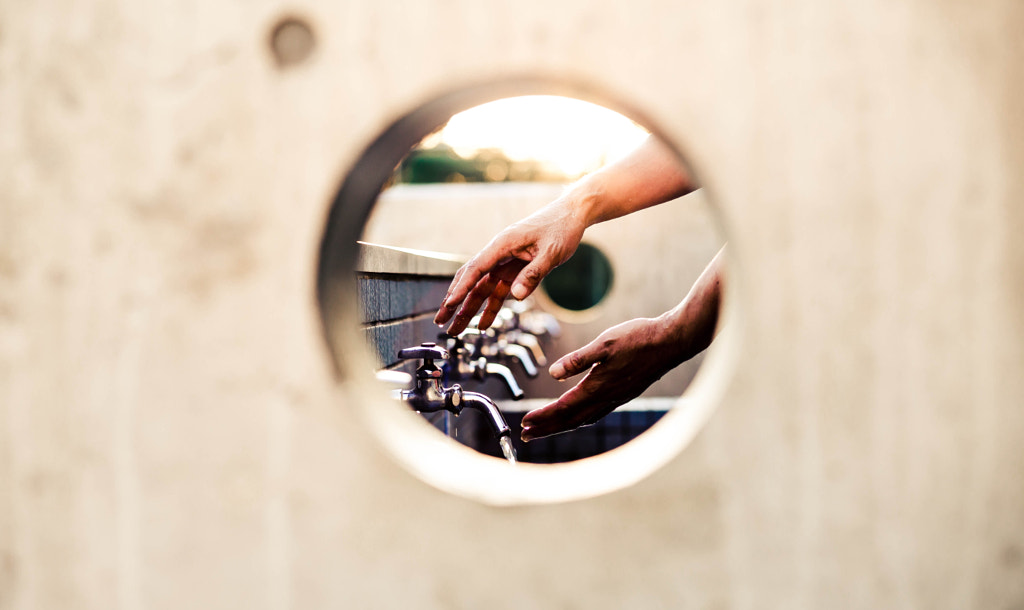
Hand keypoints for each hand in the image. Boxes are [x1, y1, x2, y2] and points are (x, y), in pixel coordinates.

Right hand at [434, 197, 587, 334]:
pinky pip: (497, 291)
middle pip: (471, 280)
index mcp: (503, 244)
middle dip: (454, 302)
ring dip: (468, 309)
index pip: (476, 269)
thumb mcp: (552, 252)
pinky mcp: (513, 270)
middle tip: (440, 321)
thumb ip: (533, 274)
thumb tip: (515, 295)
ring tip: (455, 329)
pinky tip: (483, 324)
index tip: (449, 304)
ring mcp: (504, 263)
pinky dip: (490, 307)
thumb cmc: (561, 228)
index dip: (461, 288)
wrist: (571, 216)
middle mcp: (499, 253)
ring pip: (481, 289)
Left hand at [520, 317, 685, 441]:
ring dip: (561, 426)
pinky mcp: (623, 394)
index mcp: (598, 387)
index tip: (524, 423)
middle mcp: (607, 399)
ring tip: (544, 429)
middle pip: (570, 421)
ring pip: (583, 419)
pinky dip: (579, 419)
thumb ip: (577, 359)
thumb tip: (553, 374)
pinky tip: (576, 415)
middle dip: (546, 429)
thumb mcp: (604, 343)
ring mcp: (616, 398)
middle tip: (525, 436)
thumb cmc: (639, 338)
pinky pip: (596, 414)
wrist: (672, 341)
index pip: (563, 408)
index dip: (542, 417)